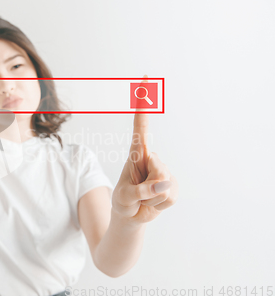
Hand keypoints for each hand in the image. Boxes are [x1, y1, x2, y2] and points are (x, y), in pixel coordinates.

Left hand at [111, 75, 178, 224]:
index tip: (145, 80)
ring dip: (152, 198)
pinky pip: (171, 196)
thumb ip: (142, 191)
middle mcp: (151, 158)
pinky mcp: (173, 185)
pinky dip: (160, 204)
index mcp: (136, 153)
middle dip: (148, 188)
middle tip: (138, 194)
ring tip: (143, 197)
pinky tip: (153, 201)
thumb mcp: (125, 198)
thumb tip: (164, 184)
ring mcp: (163, 171)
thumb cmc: (122, 201)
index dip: (143, 104)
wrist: (131, 215)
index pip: (140, 125)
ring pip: (165, 186)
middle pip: (159, 171)